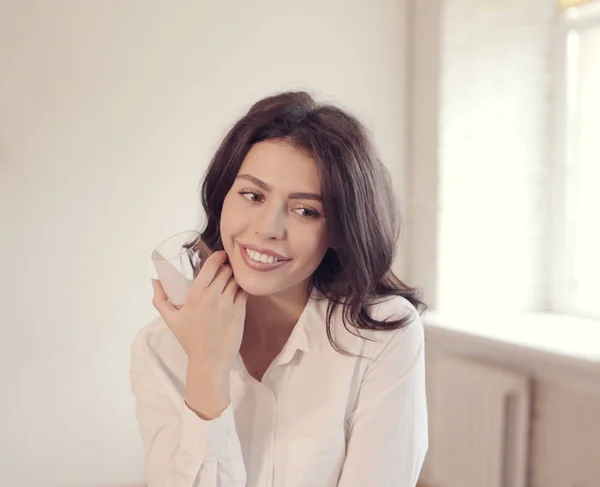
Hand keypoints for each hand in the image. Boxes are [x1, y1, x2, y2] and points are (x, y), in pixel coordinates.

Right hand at [152, 251, 247, 375]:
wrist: (209, 360)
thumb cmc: (190, 340)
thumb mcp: (170, 319)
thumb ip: (160, 299)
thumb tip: (155, 281)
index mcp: (195, 295)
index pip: (210, 266)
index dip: (218, 257)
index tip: (221, 256)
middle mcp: (212, 297)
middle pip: (225, 271)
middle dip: (227, 268)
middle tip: (226, 271)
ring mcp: (227, 304)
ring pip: (236, 280)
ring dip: (235, 279)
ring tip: (232, 282)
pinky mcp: (240, 312)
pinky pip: (244, 292)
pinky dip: (242, 290)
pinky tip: (239, 293)